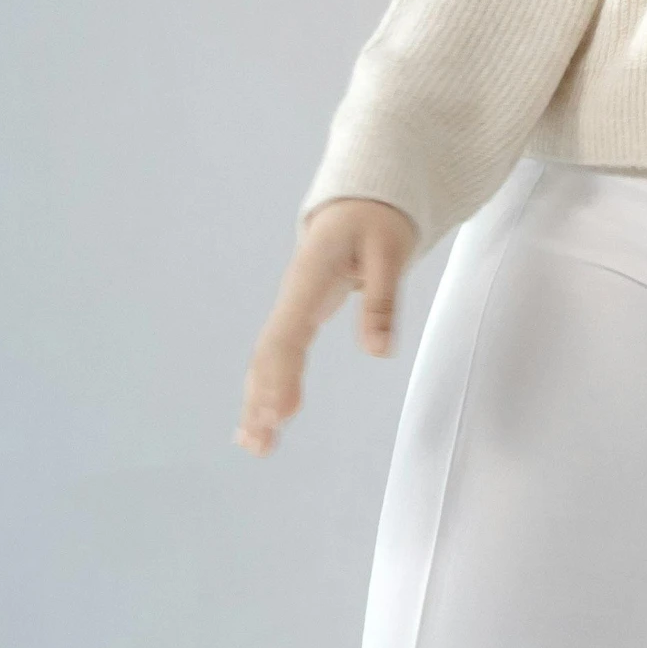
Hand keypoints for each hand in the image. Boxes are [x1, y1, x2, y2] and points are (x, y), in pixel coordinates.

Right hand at [238, 197, 411, 453]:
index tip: (283, 412)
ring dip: (258, 400)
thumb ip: (382, 299)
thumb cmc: (377, 220)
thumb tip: (379, 352)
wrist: (361, 200)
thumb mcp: (390, 251)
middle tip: (263, 441)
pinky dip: (267, 387)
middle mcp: (293, 296)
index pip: (289, 334)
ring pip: (268, 359)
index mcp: (309, 278)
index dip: (283, 375)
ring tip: (255, 446)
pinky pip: (278, 355)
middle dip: (262, 398)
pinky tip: (263, 422)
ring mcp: (292, 307)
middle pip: (269, 353)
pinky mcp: (299, 316)